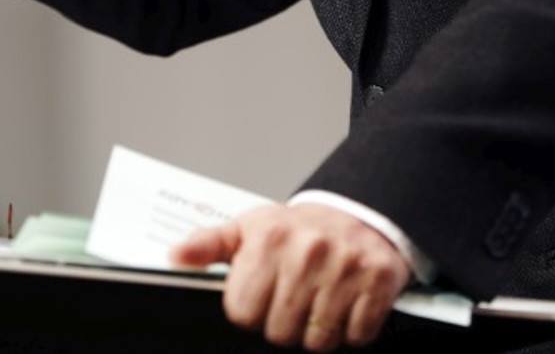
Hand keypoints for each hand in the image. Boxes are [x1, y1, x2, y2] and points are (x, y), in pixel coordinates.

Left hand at [171, 202, 409, 349]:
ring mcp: (346, 267)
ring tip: (318, 301)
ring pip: (318, 341)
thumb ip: (208, 245)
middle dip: (284, 324)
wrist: (357, 213)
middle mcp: (308, 251)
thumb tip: (175, 256)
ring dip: (318, 330)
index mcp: (269, 239)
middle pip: (280, 332)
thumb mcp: (247, 229)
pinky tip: (345, 303)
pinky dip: (352, 329)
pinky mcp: (378, 281)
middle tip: (293, 298)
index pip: (244, 313)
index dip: (251, 312)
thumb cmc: (298, 230)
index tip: (263, 296)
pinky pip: (357, 336)